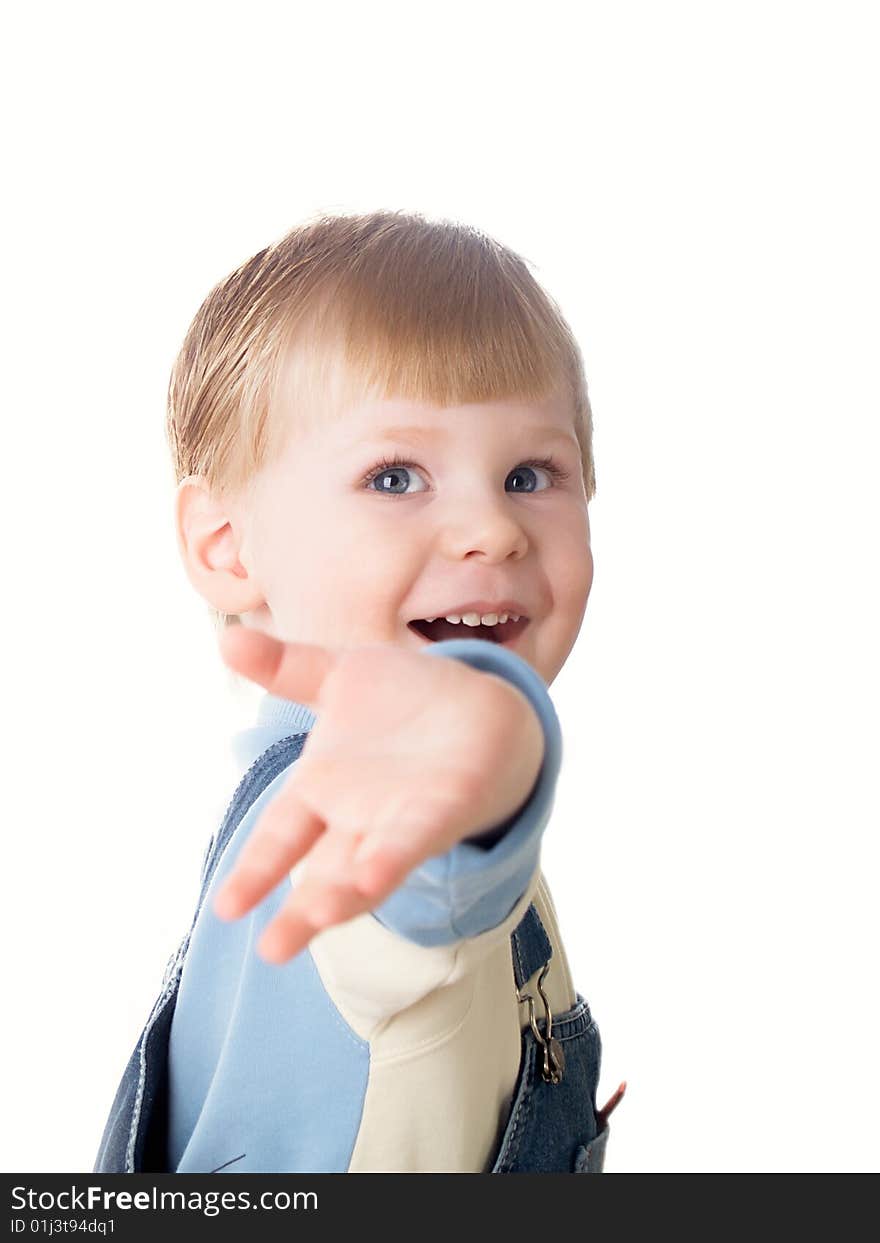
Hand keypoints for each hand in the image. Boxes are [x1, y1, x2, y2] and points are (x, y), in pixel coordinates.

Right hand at [211, 627, 544, 963]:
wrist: (481, 702)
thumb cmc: (401, 701)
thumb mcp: (341, 676)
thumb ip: (287, 667)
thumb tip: (227, 638)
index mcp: (325, 791)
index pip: (283, 835)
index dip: (256, 870)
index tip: (227, 908)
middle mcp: (359, 817)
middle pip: (324, 870)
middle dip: (302, 909)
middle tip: (273, 950)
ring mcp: (402, 819)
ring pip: (370, 865)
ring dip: (347, 890)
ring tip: (322, 914)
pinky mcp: (447, 809)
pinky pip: (418, 838)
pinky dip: (396, 854)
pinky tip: (377, 873)